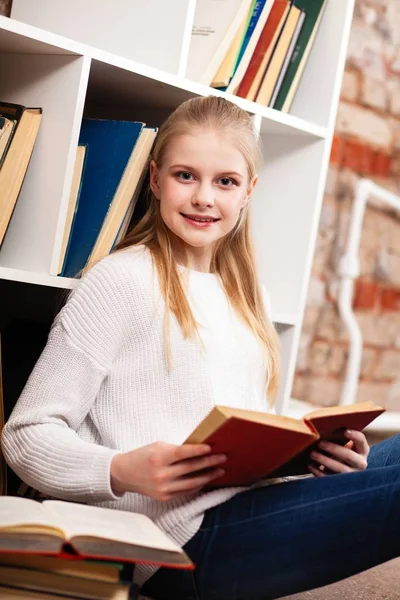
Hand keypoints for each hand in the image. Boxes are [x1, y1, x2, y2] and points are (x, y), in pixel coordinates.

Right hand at [110, 442, 225, 500]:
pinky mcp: (164, 497)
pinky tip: (206, 479)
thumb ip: (176, 450)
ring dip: (208, 476)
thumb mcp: (158, 447)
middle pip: (190, 468)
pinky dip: (197, 485)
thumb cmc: (143, 456)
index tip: (212, 447)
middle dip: (209, 462)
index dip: (198, 451)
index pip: (183, 454)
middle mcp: (161, 474)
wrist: (124, 473)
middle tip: (223, 458)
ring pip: (191, 483)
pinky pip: (185, 491)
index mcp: (159, 458)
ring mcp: (163, 488)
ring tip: (220, 470)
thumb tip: (199, 450)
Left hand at [307, 429, 368, 476]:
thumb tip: (322, 425)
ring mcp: (352, 475)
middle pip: (348, 456)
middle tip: (320, 443)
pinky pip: (330, 479)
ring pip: (340, 469)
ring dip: (324, 460)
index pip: (361, 441)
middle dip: (333, 449)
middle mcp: (361, 464)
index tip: (345, 431)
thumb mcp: (343, 444)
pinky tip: (310, 465)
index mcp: (362, 450)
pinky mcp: (342, 485)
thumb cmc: (340, 451)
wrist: (342, 472)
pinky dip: (318, 472)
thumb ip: (338, 436)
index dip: (355, 436)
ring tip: (312, 453)